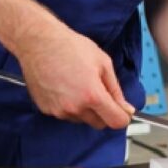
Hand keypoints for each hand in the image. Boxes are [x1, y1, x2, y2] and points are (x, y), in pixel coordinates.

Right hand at [16, 22, 134, 129]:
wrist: (40, 43)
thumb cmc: (72, 48)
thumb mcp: (103, 63)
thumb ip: (116, 90)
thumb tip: (126, 109)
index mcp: (92, 95)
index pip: (115, 121)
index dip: (123, 117)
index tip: (124, 110)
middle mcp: (75, 108)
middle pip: (99, 123)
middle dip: (105, 112)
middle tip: (101, 91)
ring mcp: (59, 111)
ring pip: (82, 119)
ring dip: (86, 109)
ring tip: (80, 84)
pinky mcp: (46, 110)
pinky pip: (66, 114)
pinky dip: (71, 106)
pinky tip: (67, 87)